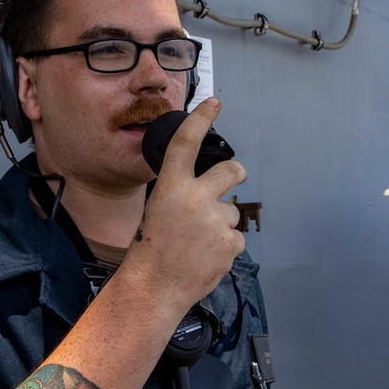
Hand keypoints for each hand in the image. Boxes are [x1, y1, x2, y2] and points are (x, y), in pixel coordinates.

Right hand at [122, 98, 246, 312]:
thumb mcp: (158, 210)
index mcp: (171, 187)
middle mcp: (195, 198)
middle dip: (236, 173)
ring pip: (231, 213)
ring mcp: (215, 221)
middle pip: (231, 170)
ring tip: (198, 244)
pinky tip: (205, 258)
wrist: (155, 286)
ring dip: (220, 225)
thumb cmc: (151, 249)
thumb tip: (210, 189)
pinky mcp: (229, 244)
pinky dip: (224, 248)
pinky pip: (235, 239)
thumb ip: (182, 194)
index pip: (186, 143)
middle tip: (235, 177)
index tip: (214, 102)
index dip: (201, 118)